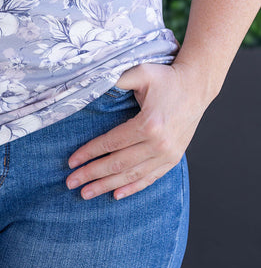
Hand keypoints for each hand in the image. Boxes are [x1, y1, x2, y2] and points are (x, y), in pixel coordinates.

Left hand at [66, 62, 210, 200]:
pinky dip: (132, 188)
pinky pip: (150, 178)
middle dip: (92, 174)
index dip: (89, 153)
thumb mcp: (141, 72)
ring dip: (107, 186)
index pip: (111, 143)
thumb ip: (117, 79)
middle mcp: (158, 144)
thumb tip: (91, 83)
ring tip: (86, 194)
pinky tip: (116, 195)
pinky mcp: (173, 159)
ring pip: (132, 175)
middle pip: (118, 163)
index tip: (72, 162)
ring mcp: (167, 154)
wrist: (196, 86)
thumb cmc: (167, 78)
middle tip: (70, 182)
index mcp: (148, 124)